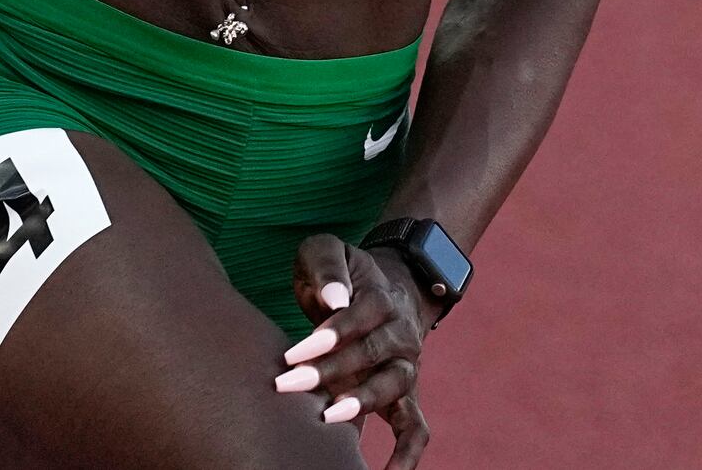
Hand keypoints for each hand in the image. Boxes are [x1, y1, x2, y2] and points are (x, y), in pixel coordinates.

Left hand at [275, 234, 433, 468]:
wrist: (380, 289)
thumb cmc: (340, 277)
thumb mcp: (326, 252)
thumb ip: (327, 267)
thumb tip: (334, 300)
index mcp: (382, 298)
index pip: (360, 316)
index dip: (328, 335)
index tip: (292, 354)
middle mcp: (400, 335)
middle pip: (372, 354)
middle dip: (329, 371)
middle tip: (286, 385)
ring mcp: (404, 368)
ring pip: (393, 389)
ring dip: (361, 404)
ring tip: (327, 418)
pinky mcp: (403, 397)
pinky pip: (415, 429)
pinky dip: (406, 455)